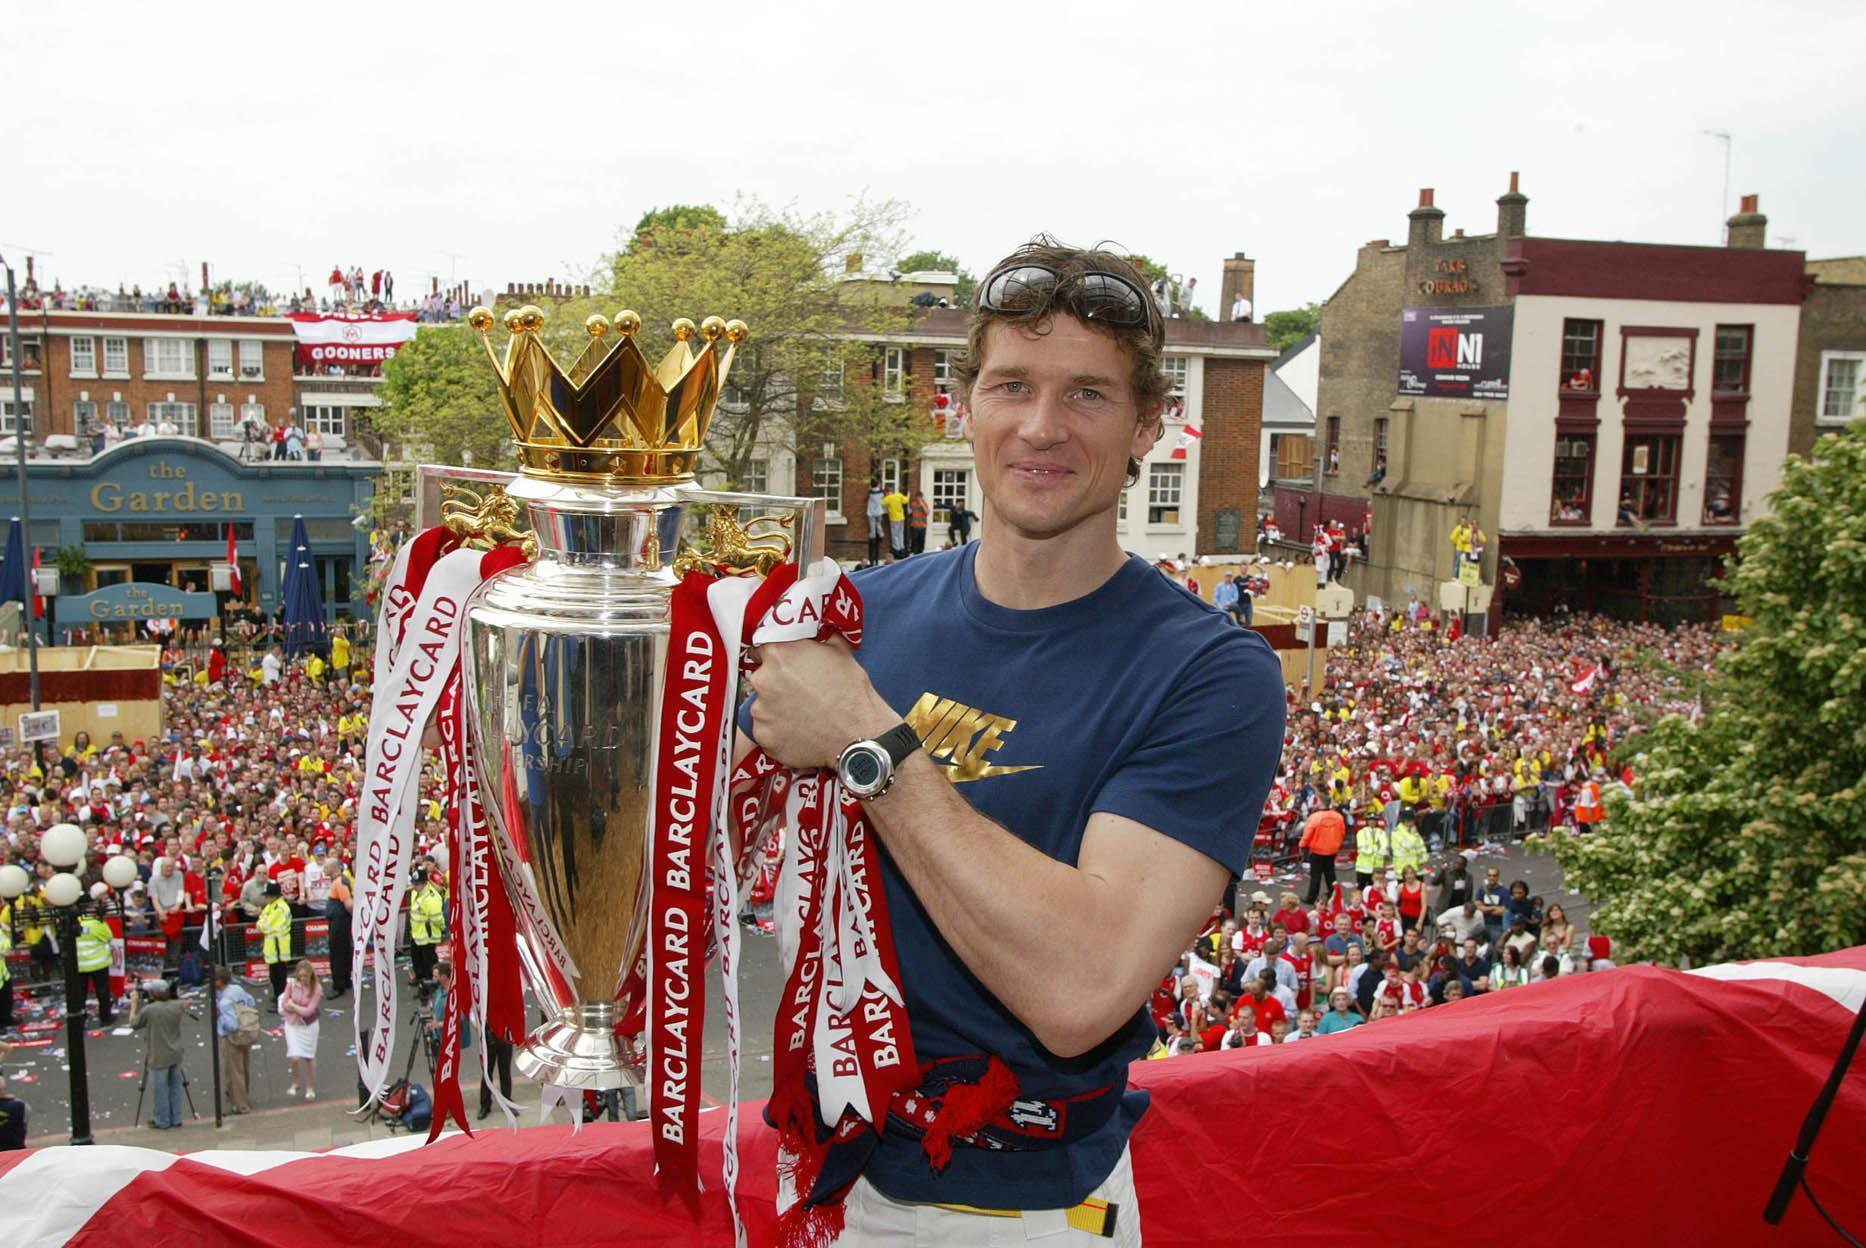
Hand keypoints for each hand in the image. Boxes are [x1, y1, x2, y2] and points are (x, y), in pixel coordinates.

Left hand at [745, 638, 897, 770]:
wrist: (858, 734)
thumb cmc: (851, 693)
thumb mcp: (840, 652)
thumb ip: (818, 640)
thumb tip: (818, 634)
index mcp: (778, 654)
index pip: (761, 650)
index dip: (775, 658)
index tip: (785, 667)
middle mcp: (763, 680)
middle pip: (761, 679)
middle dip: (776, 684)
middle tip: (799, 693)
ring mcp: (761, 711)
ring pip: (762, 706)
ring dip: (776, 709)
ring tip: (802, 715)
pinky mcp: (764, 737)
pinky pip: (766, 731)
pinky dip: (778, 732)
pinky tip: (799, 731)